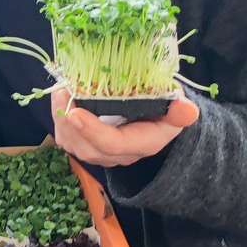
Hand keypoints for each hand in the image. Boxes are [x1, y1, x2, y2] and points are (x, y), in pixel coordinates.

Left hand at [50, 88, 199, 166]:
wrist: (159, 118)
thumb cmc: (165, 107)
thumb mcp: (176, 106)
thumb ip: (179, 111)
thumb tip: (188, 110)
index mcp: (142, 143)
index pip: (114, 144)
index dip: (93, 131)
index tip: (75, 112)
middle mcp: (120, 154)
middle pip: (89, 149)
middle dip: (69, 123)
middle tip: (62, 92)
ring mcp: (103, 152)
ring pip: (75, 145)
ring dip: (61, 121)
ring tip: (59, 92)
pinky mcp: (90, 145)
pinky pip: (70, 139)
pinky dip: (59, 122)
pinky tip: (59, 100)